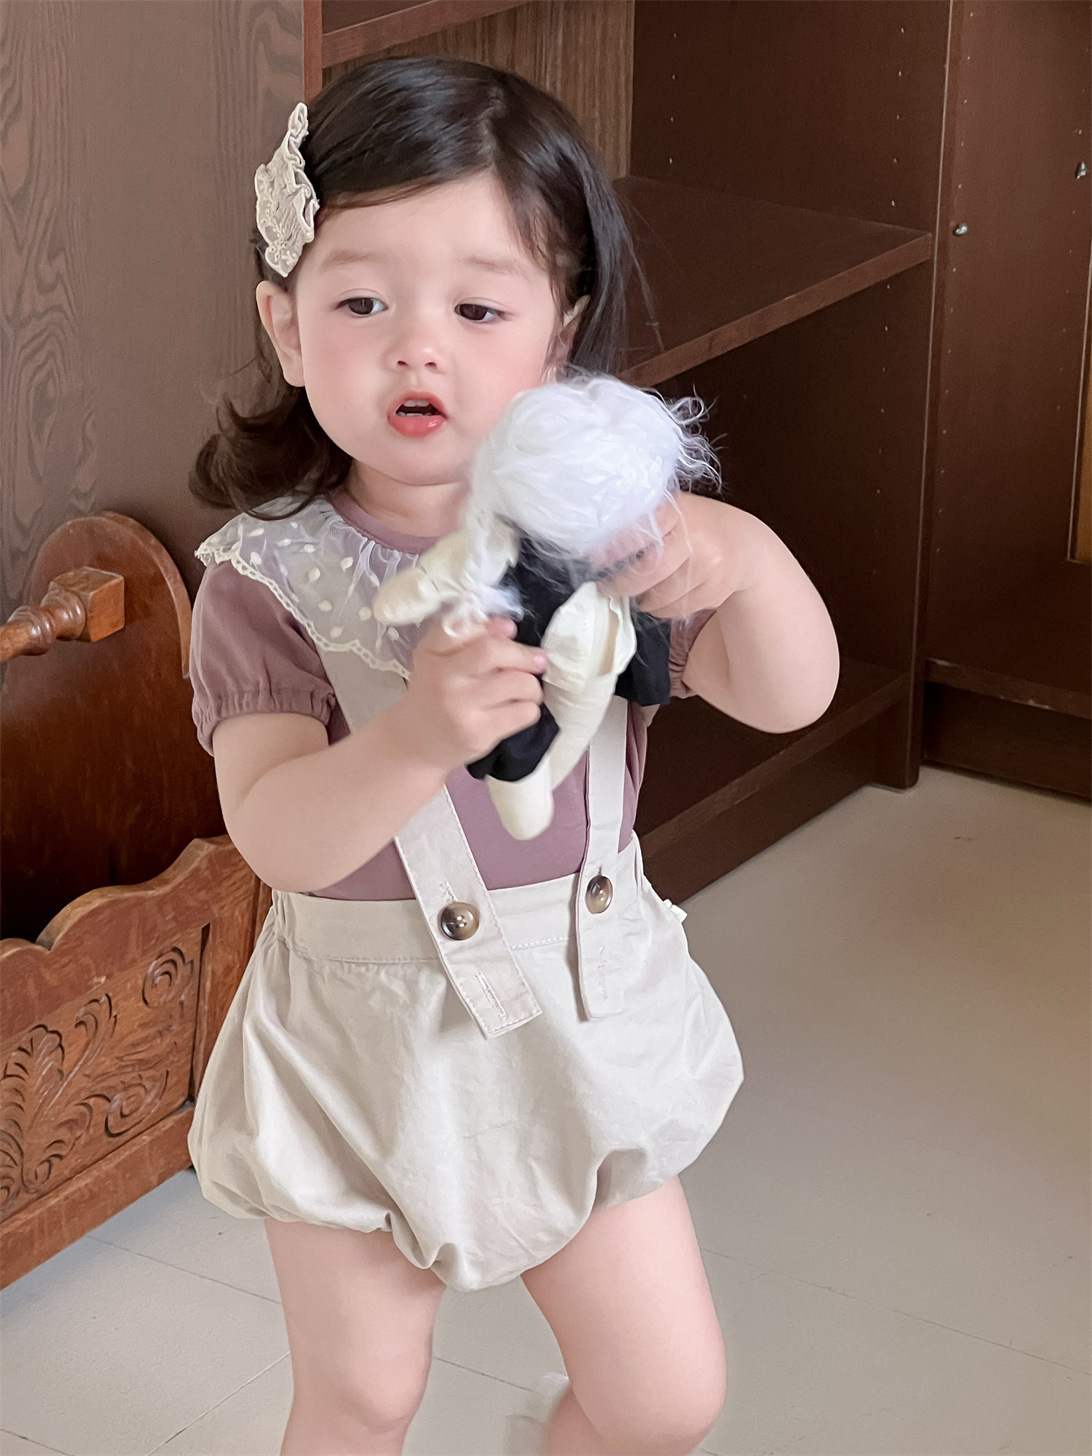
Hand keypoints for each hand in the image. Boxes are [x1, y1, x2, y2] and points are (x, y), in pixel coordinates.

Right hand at [393, 615, 546, 773]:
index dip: (493, 626)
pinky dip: (530, 708)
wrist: (415, 744)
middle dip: (525, 655)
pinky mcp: (478, 734)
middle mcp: (444, 678)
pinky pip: (523, 713)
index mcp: (432, 654)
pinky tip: (518, 709)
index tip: (510, 629)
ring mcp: (461, 708)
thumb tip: (508, 629)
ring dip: (532, 686)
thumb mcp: (437, 660)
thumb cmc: (435, 694)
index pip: (463, 628)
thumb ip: (466, 638)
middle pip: (494, 652)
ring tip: (527, 690)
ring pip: (519, 683)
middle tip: (537, 661)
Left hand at [596, 492, 766, 616]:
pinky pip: (677, 609)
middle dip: (622, 586)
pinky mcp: (715, 592)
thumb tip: (600, 553)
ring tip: (640, 593)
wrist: (748, 544)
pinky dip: (663, 609)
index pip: (639, 534)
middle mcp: (696, 539)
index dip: (614, 551)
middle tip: (609, 588)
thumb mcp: (676, 512)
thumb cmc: (701, 526)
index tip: (596, 562)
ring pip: (661, 597)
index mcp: (679, 512)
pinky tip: (663, 598)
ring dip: (644, 600)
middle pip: (648, 573)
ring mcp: (708, 568)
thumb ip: (643, 525)